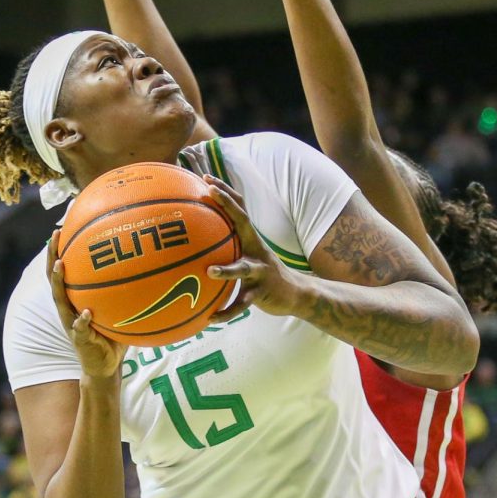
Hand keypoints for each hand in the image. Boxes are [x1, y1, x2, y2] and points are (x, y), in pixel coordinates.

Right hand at [47, 230, 127, 378]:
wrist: (104, 366)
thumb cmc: (113, 334)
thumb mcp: (118, 309)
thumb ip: (126, 292)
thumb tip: (150, 268)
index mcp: (75, 299)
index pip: (64, 270)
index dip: (61, 249)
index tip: (63, 227)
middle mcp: (68, 307)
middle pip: (54, 278)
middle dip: (52, 255)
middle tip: (56, 235)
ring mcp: (71, 323)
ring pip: (59, 299)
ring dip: (58, 282)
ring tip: (60, 265)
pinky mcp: (80, 339)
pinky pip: (79, 328)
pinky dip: (81, 320)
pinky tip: (85, 312)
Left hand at [204, 175, 304, 321]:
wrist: (297, 294)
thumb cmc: (263, 272)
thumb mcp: (249, 255)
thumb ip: (230, 245)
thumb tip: (200, 240)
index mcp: (251, 239)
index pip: (238, 209)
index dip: (224, 192)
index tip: (206, 178)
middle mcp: (256, 249)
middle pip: (243, 222)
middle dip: (227, 205)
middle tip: (210, 192)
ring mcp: (260, 271)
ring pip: (243, 269)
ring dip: (226, 270)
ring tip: (209, 271)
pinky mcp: (261, 293)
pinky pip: (241, 304)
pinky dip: (226, 312)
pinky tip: (210, 319)